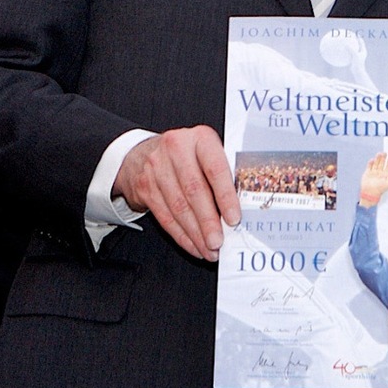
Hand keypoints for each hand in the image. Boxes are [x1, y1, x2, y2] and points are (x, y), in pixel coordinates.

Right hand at [113, 126, 239, 261]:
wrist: (145, 151)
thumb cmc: (189, 153)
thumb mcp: (209, 150)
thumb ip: (225, 170)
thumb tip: (243, 206)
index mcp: (200, 138)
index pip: (215, 169)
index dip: (225, 196)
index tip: (234, 219)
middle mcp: (176, 149)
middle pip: (194, 191)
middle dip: (208, 222)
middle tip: (218, 242)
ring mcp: (156, 168)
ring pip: (178, 207)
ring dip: (195, 233)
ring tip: (209, 249)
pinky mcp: (145, 187)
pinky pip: (165, 216)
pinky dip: (181, 235)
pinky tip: (193, 245)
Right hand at [358, 152, 387, 206]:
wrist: (370, 193)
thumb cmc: (379, 190)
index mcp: (384, 175)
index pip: (387, 167)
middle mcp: (379, 173)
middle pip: (381, 163)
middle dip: (383, 158)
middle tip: (385, 153)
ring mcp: (373, 172)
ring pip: (376, 163)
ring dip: (377, 159)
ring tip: (379, 154)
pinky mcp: (367, 173)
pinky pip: (369, 166)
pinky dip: (370, 163)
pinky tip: (372, 159)